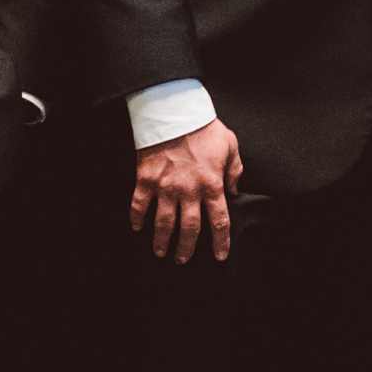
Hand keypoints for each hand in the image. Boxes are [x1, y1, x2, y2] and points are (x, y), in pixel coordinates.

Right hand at [132, 119, 241, 264]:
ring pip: (164, 223)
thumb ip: (235, 170)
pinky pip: (139, 205)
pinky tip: (137, 227)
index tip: (219, 254)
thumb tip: (235, 190)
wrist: (175, 113)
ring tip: (160, 251)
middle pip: (190, 229)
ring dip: (162, 240)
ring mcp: (165, 187)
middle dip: (187, 248)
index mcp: (211, 185)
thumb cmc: (204, 128)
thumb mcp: (230, 146)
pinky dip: (137, 218)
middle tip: (183, 259)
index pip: (219, 221)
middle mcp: (188, 191)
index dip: (220, 241)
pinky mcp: (146, 180)